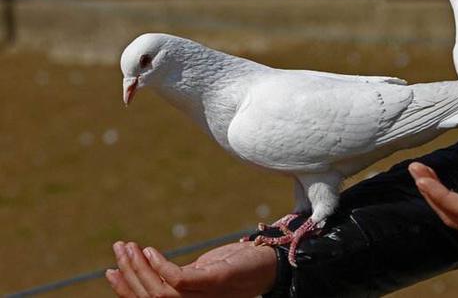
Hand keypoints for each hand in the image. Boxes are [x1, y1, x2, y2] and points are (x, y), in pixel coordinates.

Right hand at [106, 240, 276, 297]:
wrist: (267, 263)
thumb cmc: (232, 268)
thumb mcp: (200, 273)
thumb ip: (177, 277)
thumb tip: (148, 265)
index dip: (126, 290)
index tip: (109, 271)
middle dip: (129, 274)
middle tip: (119, 248)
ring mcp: (205, 296)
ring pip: (160, 292)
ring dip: (140, 269)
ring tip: (129, 246)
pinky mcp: (215, 282)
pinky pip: (180, 280)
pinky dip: (161, 267)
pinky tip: (150, 251)